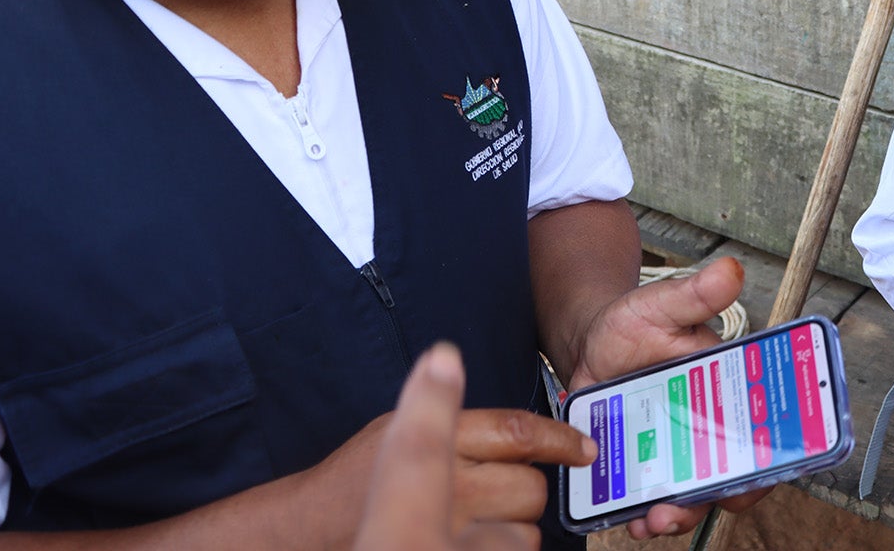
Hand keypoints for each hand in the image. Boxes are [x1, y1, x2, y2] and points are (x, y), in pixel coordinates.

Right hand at [350, 342, 596, 549]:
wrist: (309, 532)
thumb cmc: (353, 483)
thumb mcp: (392, 429)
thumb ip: (440, 412)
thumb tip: (452, 361)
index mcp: (440, 442)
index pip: (517, 433)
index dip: (559, 439)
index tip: (584, 446)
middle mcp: (452, 489)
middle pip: (529, 486)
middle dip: (525, 486)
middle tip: (498, 487)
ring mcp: (455, 534)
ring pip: (525, 529)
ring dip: (513, 524)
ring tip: (475, 521)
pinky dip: (502, 549)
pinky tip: (472, 543)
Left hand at [567, 257, 772, 539]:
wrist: (590, 343)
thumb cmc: (635, 323)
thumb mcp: (661, 305)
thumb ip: (694, 295)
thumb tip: (730, 271)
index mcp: (729, 393)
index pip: (767, 433)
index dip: (773, 459)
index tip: (760, 473)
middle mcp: (710, 430)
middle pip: (733, 478)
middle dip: (722, 499)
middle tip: (694, 501)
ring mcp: (675, 452)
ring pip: (691, 498)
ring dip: (677, 517)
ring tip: (653, 519)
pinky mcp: (640, 467)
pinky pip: (649, 500)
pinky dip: (641, 515)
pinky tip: (627, 517)